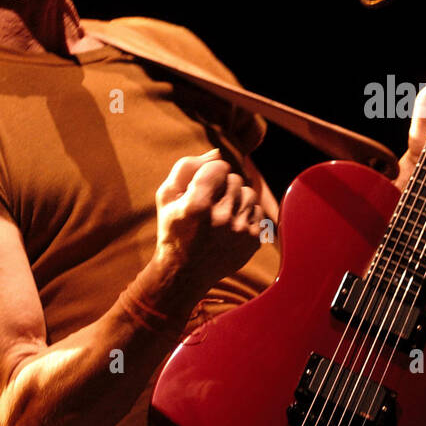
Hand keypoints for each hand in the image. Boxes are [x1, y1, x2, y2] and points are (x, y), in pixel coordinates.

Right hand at [153, 149, 264, 292]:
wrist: (185, 272)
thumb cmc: (174, 229)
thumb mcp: (167, 196)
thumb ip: (187, 167)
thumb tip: (218, 153)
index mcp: (197, 205)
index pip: (220, 167)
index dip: (210, 173)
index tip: (202, 186)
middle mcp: (221, 219)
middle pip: (236, 179)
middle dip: (223, 186)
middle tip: (209, 203)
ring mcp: (240, 231)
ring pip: (249, 193)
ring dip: (236, 199)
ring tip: (221, 213)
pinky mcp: (253, 241)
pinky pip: (258, 211)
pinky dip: (245, 214)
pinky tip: (230, 225)